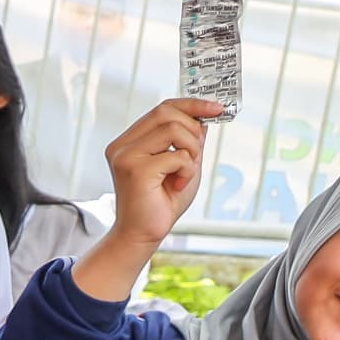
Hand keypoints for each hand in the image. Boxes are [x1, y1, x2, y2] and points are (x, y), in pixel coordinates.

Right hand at [101, 99, 217, 249]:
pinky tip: (178, 185)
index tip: (217, 108)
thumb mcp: (183, 164)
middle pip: (166, 112)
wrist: (142, 235)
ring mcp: (125, 156)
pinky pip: (176, 156)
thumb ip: (189, 141)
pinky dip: (187, 170)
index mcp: (129, 141)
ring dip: (191, 151)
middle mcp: (122, 146)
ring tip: (185, 173)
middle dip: (193, 129)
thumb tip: (202, 116)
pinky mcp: (135, 170)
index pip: (162, 108)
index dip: (191, 104)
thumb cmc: (161, 202)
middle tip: (196, 153)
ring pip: (173, 129)